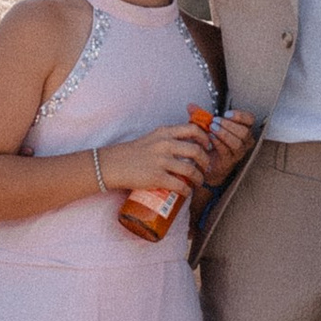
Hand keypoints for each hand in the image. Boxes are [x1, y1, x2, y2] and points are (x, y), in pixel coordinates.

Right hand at [103, 121, 226, 193]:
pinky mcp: (156, 177)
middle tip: (207, 167)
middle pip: (197, 150)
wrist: (112, 164)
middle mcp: (165, 144)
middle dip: (206, 161)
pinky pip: (180, 185)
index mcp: (164, 132)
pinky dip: (187, 190)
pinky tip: (187, 191)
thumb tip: (187, 144)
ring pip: (191, 169)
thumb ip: (168, 138)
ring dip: (200, 178)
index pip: (193, 129)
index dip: (205, 138)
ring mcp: (161, 161)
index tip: (207, 146)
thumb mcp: (152, 138)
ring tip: (200, 181)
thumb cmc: (132, 152)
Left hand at [200, 111, 256, 183]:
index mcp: (242, 129)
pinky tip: (210, 138)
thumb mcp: (206, 125)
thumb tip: (191, 106)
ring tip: (212, 129)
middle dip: (229, 125)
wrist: (206, 163)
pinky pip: (227, 151)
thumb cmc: (210, 143)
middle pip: (244, 132)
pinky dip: (218, 143)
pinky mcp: (229, 161)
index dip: (240, 115)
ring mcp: (238, 153)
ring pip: (237, 143)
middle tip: (216, 121)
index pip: (250, 120)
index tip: (227, 114)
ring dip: (224, 134)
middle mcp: (244, 141)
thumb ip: (199, 115)